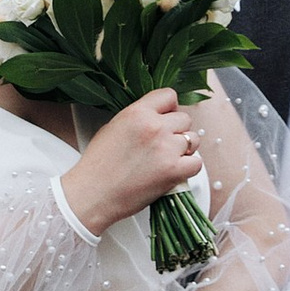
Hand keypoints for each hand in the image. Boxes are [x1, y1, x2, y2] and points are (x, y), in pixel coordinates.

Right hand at [61, 89, 205, 236]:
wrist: (92, 194)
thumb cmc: (97, 165)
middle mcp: (155, 127)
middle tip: (163, 144)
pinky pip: (197, 163)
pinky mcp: (174, 171)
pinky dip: (189, 167)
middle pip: (184, 119)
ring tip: (167, 159)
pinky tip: (175, 170)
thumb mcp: (112, 127)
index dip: (169, 108)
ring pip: (193, 140)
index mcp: (137, 112)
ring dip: (184, 149)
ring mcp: (166, 149)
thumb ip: (138, 118)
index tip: (167, 117)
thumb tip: (156, 117)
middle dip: (177, 130)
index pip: (169, 96)